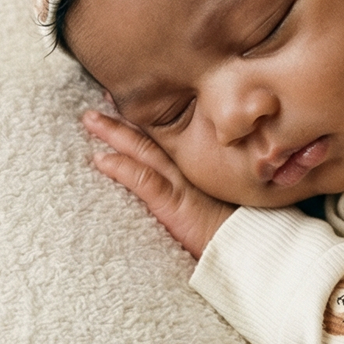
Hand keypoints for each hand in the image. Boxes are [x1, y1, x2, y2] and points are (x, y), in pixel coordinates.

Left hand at [81, 109, 234, 258]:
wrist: (252, 245)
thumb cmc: (239, 228)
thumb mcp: (219, 203)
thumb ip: (203, 191)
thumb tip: (189, 187)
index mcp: (197, 168)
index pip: (167, 139)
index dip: (145, 121)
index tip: (125, 103)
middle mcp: (188, 169)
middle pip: (151, 138)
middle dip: (124, 118)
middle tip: (102, 98)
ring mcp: (182, 184)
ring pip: (143, 150)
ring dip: (115, 133)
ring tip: (91, 119)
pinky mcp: (175, 204)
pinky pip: (144, 181)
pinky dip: (122, 168)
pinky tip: (101, 160)